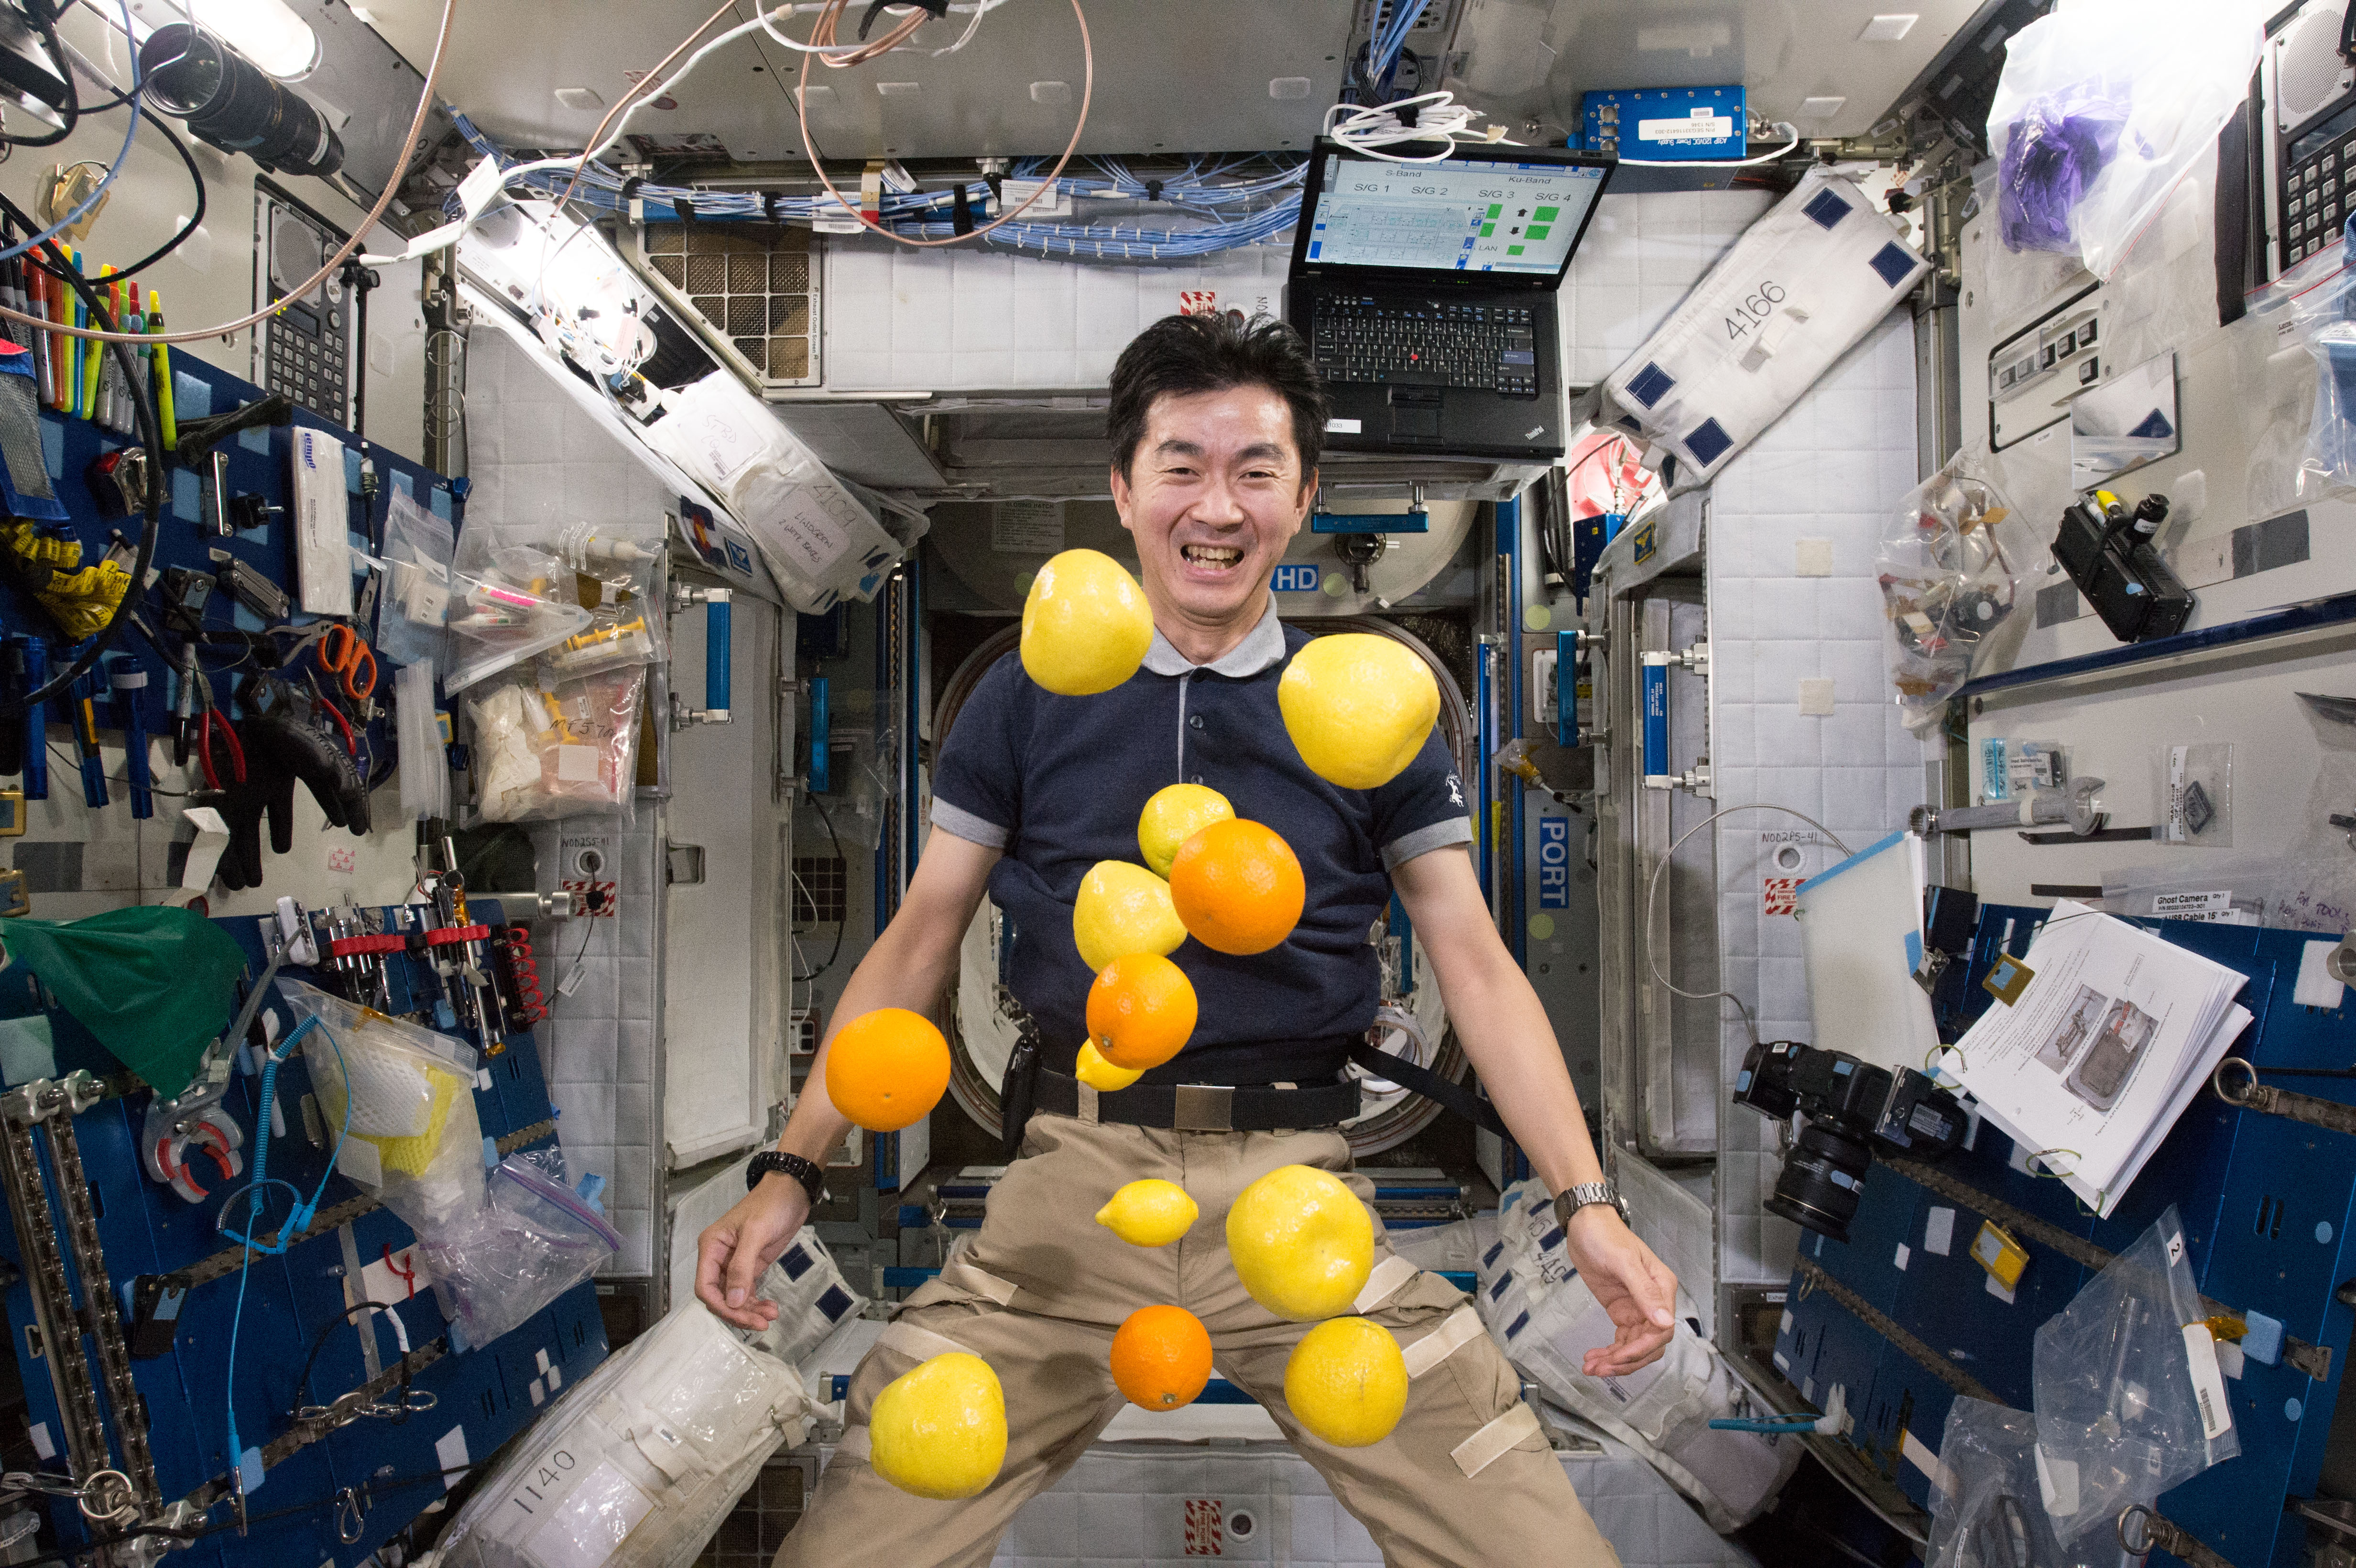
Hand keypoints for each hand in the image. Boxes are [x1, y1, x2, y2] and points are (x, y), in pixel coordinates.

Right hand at [695, 1175, 810, 1330]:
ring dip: (749, 1310)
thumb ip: (742, 1267)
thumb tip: (732, 1301)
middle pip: (720, 1296)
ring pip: (735, 1298)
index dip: (720, 1305)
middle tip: (761, 1323)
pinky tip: (770, 1308)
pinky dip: (756, 1303)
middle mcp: (719, 1258)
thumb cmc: (771, 1205)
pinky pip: (748, 1292)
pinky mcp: (752, 1267)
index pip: (705, 1286)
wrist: (792, 1192)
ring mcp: (736, 1264)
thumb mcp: (756, 1233)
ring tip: (770, 1316)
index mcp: (711, 1247)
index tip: (740, 1315)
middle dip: (738, 1312)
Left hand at [1561, 1204, 1677, 1377]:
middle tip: (1601, 1369)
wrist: (1584, 1225)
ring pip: (1634, 1346)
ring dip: (1615, 1361)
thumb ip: (1644, 1292)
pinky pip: (1622, 1339)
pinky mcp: (1621, 1310)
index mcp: (1662, 1288)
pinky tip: (1594, 1357)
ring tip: (1591, 1367)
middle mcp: (1654, 1301)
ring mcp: (1637, 1307)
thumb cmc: (1605, 1236)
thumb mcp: (1624, 1262)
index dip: (1641, 1349)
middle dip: (1626, 1361)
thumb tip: (1665, 1322)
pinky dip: (1609, 1351)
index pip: (1661, 1331)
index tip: (1618, 1358)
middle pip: (1649, 1344)